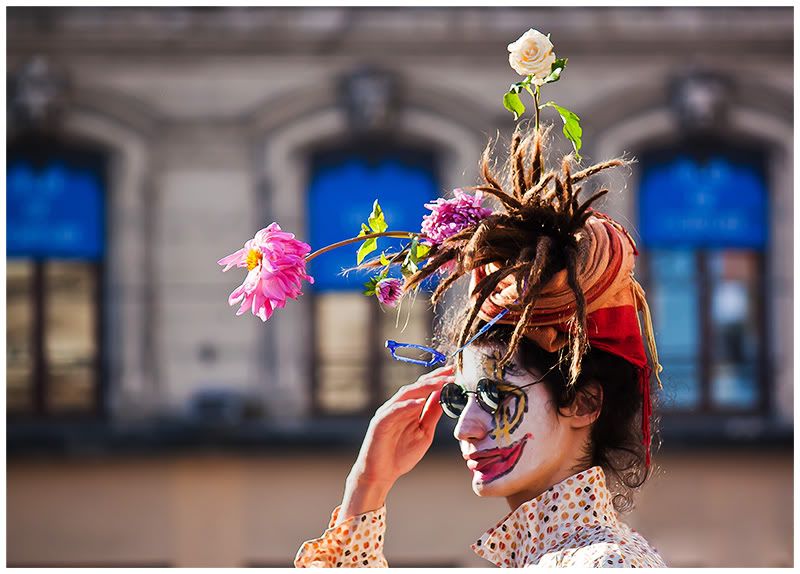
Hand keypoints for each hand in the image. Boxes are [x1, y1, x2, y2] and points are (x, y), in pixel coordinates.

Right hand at [336, 363, 453, 522]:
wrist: (380, 474)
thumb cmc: (400, 454)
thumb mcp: (424, 432)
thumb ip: (432, 414)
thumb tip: (443, 396)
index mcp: (409, 408)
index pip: (424, 389)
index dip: (438, 380)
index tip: (454, 373)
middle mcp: (398, 407)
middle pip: (416, 387)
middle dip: (433, 379)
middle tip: (450, 372)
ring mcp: (388, 413)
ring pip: (405, 394)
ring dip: (423, 388)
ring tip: (439, 383)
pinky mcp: (380, 423)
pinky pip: (393, 411)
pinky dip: (406, 405)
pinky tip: (420, 402)